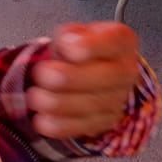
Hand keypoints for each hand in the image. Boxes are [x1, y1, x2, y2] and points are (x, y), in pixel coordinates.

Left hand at [26, 22, 140, 140]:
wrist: (90, 73)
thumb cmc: (79, 50)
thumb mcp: (73, 33)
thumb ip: (70, 35)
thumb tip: (67, 43)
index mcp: (122, 41)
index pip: (113, 41)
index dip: (89, 46)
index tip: (65, 48)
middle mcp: (126, 71)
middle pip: (100, 77)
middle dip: (64, 78)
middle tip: (39, 73)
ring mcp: (118, 99)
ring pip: (88, 106)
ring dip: (54, 103)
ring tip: (34, 96)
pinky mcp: (104, 122)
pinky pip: (81, 128)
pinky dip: (57, 125)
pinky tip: (41, 118)